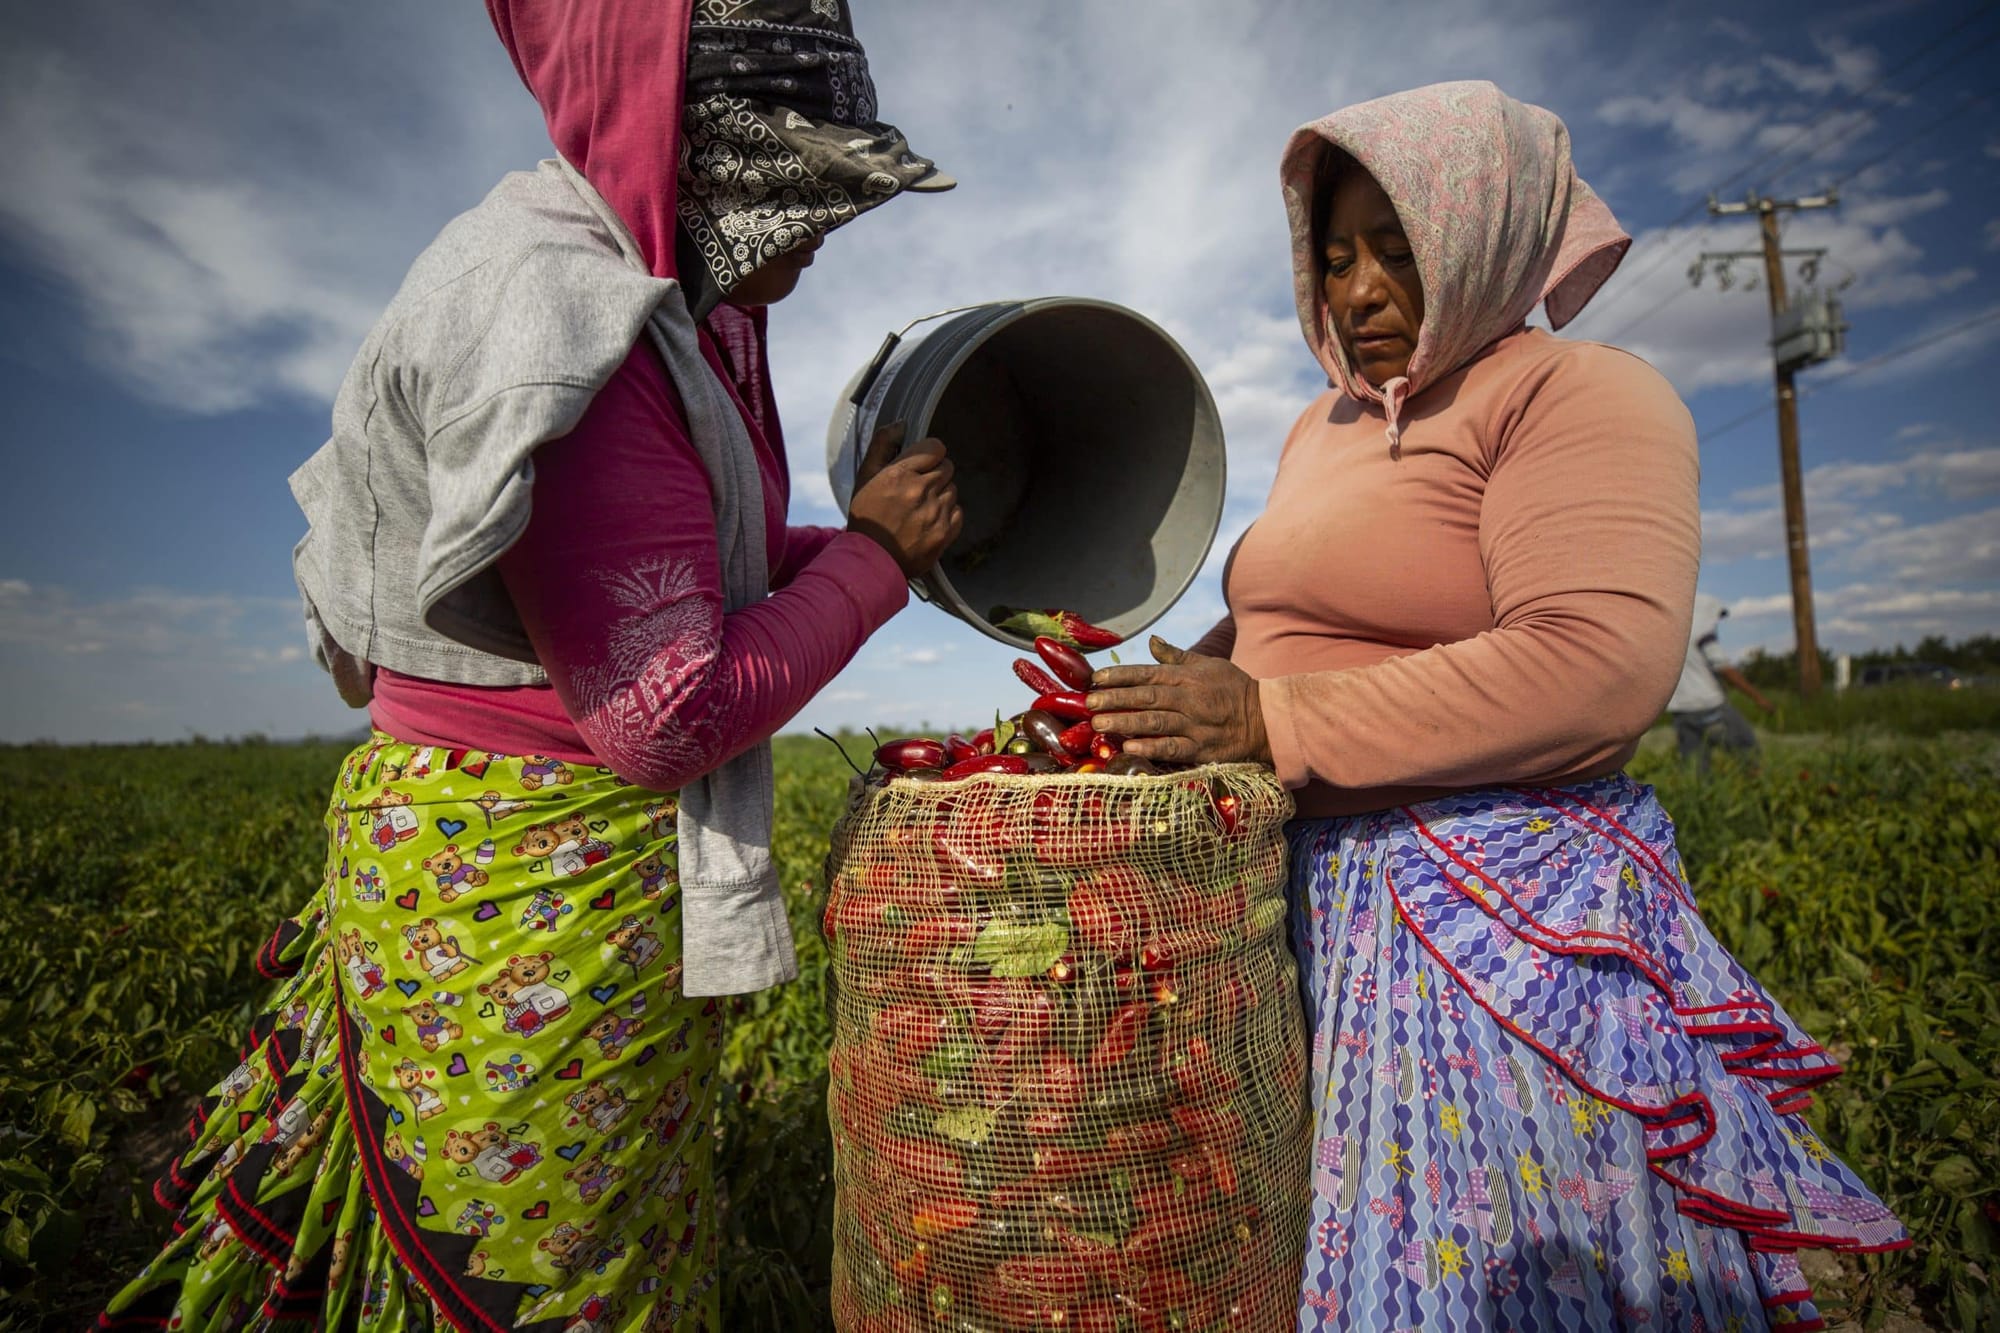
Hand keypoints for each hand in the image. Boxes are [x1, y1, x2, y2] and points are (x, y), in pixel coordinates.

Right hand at [847, 421, 962, 577]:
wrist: (870, 560)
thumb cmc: (866, 516)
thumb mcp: (865, 476)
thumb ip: (882, 444)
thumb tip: (902, 424)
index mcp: (900, 473)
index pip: (936, 448)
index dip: (930, 454)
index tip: (922, 463)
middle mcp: (920, 491)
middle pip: (947, 467)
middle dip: (935, 474)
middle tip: (917, 488)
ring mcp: (934, 513)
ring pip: (952, 490)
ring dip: (940, 495)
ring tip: (920, 508)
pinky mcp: (944, 533)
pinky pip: (958, 512)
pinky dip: (947, 515)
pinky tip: (928, 521)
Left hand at [1085, 636, 1271, 765]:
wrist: (1267, 720)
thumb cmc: (1234, 690)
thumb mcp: (1209, 665)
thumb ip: (1177, 656)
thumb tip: (1152, 641)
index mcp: (1188, 677)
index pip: (1148, 673)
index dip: (1120, 676)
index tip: (1095, 679)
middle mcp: (1189, 699)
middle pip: (1146, 697)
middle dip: (1115, 699)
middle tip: (1088, 703)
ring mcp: (1195, 725)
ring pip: (1155, 723)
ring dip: (1125, 723)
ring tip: (1100, 725)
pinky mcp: (1202, 750)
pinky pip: (1173, 749)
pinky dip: (1151, 748)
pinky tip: (1129, 748)